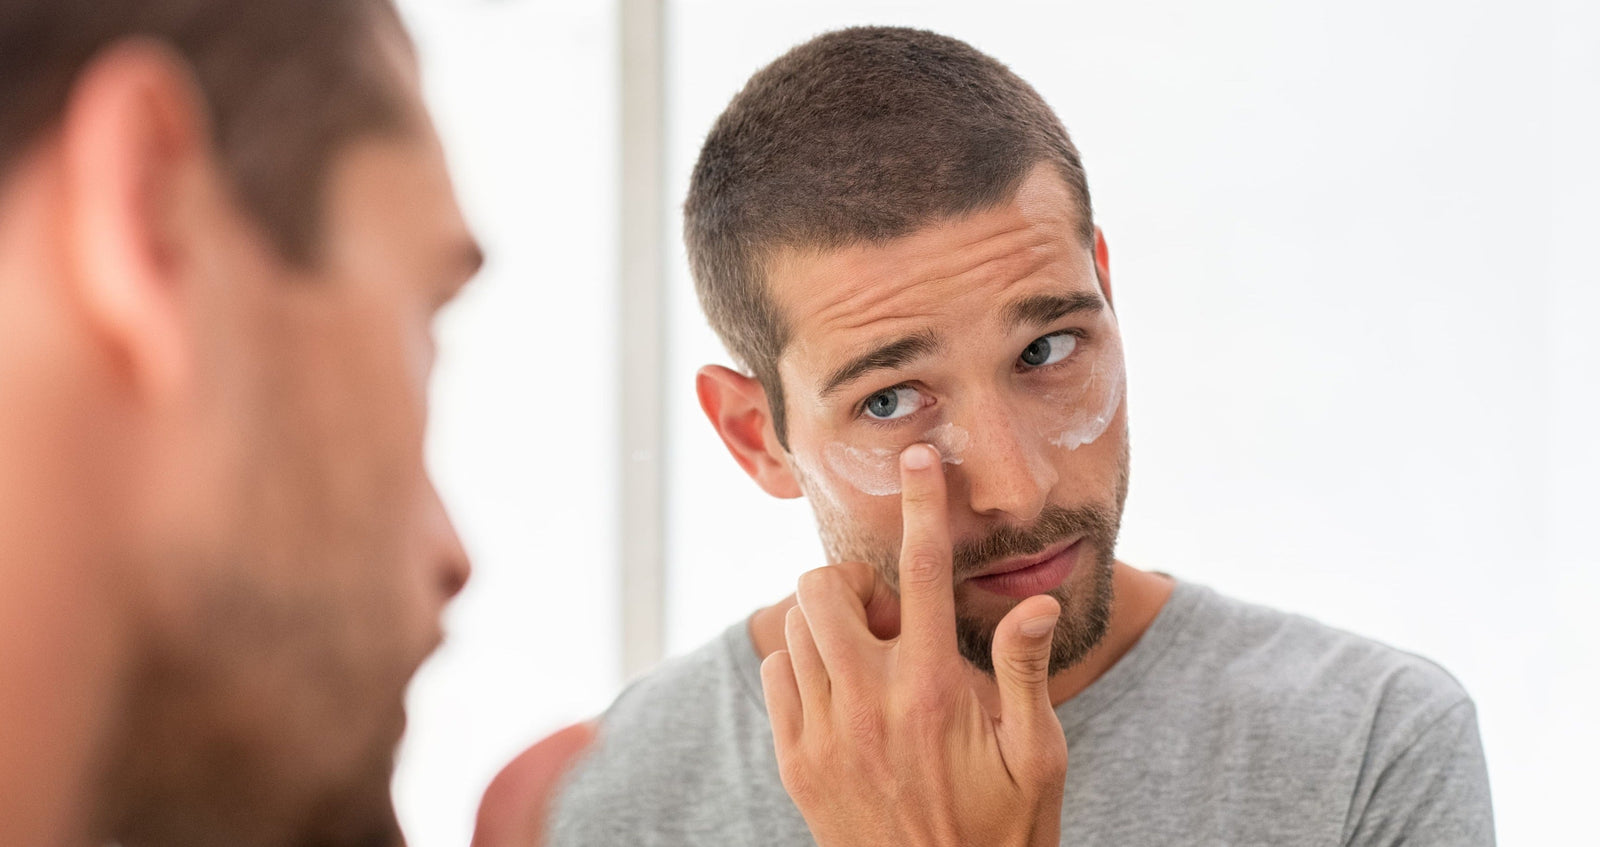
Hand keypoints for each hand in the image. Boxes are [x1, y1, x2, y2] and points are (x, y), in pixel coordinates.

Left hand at [760, 442, 1067, 846]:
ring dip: (826, 623)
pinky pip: (776, 678)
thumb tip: (1032, 600)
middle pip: (823, 588)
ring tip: (869, 656)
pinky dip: (800, 666)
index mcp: (933, 690)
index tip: (918, 458)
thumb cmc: (1002, 831)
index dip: (922, 505)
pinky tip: (841, 692)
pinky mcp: (796, 762)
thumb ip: (1024, 672)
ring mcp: (824, 734)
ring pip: (792, 630)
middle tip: (886, 613)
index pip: (923, 574)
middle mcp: (869, 704)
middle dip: (850, 580)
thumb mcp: (1037, 757)